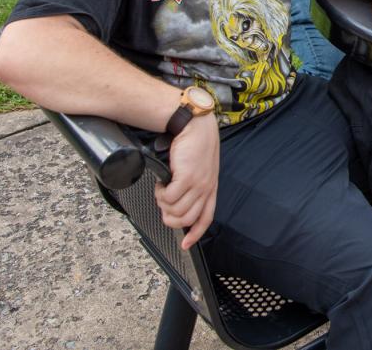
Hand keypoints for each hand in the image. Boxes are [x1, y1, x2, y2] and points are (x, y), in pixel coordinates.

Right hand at [155, 113, 219, 249]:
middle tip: (163, 203)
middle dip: (170, 217)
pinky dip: (160, 194)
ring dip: (163, 204)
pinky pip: (169, 198)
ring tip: (162, 190)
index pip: (205, 218)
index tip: (186, 244)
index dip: (195, 234)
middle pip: (186, 220)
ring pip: (175, 211)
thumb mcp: (199, 169)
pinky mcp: (187, 178)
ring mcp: (197, 184)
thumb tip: (176, 202)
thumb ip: (193, 186)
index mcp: (210, 189)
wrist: (196, 126)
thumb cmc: (195, 145)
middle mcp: (205, 189)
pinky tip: (162, 183)